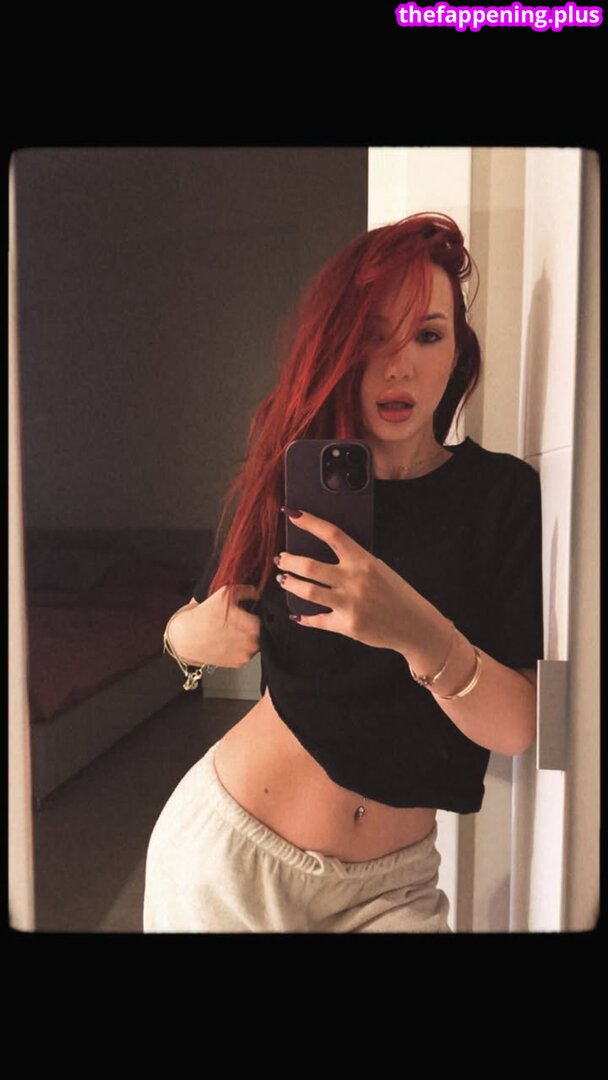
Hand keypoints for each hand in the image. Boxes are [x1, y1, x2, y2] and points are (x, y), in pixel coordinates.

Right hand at [168, 584, 261, 668]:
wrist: (183, 638)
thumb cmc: (202, 616)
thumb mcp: (224, 593)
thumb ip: (246, 591)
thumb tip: (257, 593)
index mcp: (252, 625)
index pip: (262, 618)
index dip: (251, 614)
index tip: (243, 613)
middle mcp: (251, 643)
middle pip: (259, 632)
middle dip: (250, 627)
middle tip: (236, 622)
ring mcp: (245, 655)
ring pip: (254, 643)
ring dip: (246, 638)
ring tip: (231, 632)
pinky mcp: (237, 664)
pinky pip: (245, 654)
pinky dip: (239, 648)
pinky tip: (228, 642)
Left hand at [276, 508, 435, 654]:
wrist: (415, 626)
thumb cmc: (398, 594)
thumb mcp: (380, 569)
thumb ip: (355, 561)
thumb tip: (325, 552)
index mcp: (364, 561)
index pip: (332, 534)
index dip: (309, 522)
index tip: (292, 514)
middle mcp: (355, 581)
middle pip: (311, 566)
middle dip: (289, 560)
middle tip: (281, 558)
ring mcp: (349, 604)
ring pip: (308, 591)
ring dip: (290, 583)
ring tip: (284, 579)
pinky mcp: (346, 625)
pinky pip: (316, 620)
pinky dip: (303, 617)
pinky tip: (297, 614)